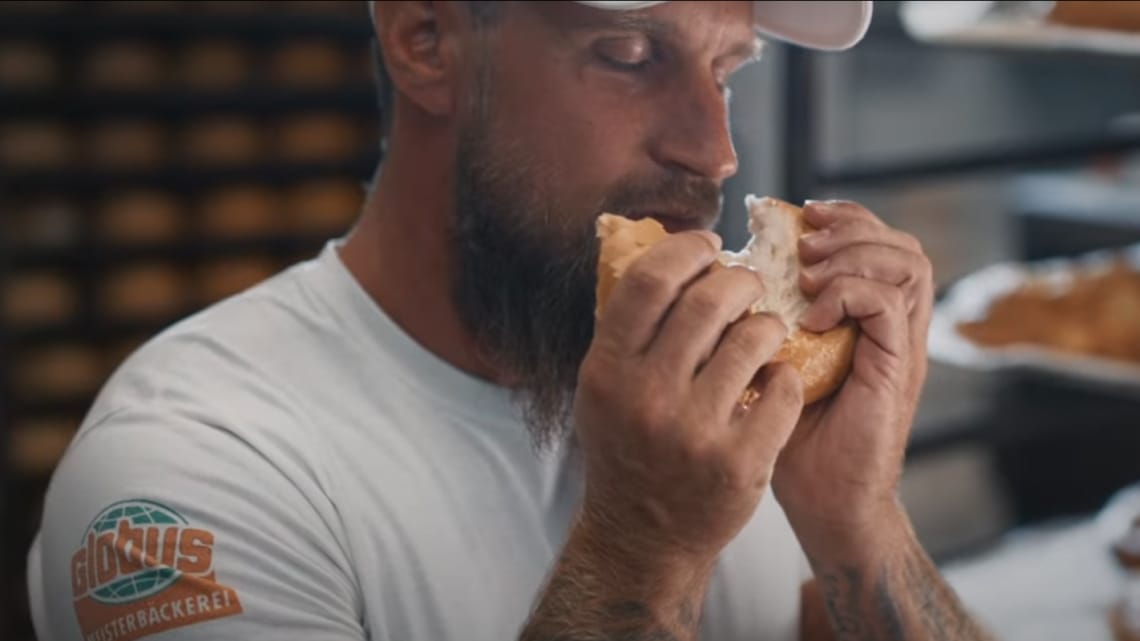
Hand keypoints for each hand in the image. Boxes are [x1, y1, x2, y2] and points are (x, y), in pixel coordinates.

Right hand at [575, 228, 805, 565]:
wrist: (643, 535)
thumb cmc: (627, 448)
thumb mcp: (604, 388)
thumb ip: (624, 329)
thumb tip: (654, 250)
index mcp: (608, 369)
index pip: (649, 280)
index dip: (686, 249)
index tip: (710, 247)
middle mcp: (647, 396)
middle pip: (709, 300)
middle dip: (741, 279)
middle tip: (750, 283)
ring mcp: (695, 431)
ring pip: (755, 338)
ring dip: (769, 325)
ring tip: (767, 333)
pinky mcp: (740, 462)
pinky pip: (785, 389)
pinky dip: (788, 377)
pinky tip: (778, 381)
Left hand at [771, 200, 933, 544]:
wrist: (824, 502)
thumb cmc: (790, 436)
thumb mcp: (770, 363)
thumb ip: (764, 319)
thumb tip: (720, 273)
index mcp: (866, 320)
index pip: (877, 243)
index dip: (845, 218)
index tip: (800, 214)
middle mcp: (892, 327)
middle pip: (900, 243)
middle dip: (852, 226)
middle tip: (805, 239)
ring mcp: (899, 347)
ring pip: (907, 264)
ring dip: (852, 254)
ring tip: (808, 273)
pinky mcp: (896, 369)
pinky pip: (890, 306)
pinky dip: (850, 295)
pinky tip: (812, 314)